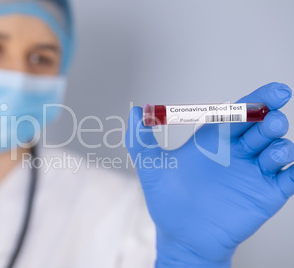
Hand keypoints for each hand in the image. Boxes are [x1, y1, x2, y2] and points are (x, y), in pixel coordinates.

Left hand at [126, 83, 293, 267]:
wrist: (182, 238)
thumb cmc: (167, 201)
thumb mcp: (151, 168)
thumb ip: (141, 139)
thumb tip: (137, 110)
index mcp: (214, 139)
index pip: (239, 113)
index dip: (257, 100)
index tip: (274, 91)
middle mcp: (238, 152)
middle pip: (262, 127)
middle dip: (271, 118)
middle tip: (273, 117)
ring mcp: (254, 173)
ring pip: (278, 149)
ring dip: (280, 144)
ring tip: (272, 147)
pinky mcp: (267, 195)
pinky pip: (289, 178)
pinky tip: (290, 168)